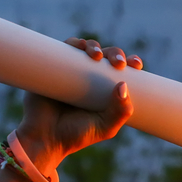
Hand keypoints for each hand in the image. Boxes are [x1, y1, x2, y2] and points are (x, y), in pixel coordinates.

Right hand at [0, 38, 140, 181]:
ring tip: (96, 56)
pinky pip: (64, 49)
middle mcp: (91, 78)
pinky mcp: (53, 68)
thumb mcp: (105, 127)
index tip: (136, 65)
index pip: (123, 71)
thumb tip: (123, 85)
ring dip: (95, 46)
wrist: (45, 138)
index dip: (131, 62)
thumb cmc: (77, 135)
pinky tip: (79, 45)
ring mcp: (72, 71)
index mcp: (107, 90)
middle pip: (107, 56)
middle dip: (116, 54)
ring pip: (87, 50)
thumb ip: (119, 112)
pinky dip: (73, 43)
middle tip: (118, 63)